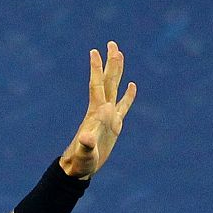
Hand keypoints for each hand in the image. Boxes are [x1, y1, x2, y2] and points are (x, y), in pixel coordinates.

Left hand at [60, 41, 136, 178]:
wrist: (79, 169)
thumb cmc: (80, 162)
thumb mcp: (85, 155)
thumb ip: (86, 146)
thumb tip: (87, 137)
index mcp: (96, 113)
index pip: (97, 85)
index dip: (96, 69)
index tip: (94, 51)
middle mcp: (102, 110)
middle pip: (108, 81)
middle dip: (111, 62)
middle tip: (112, 43)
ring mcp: (109, 117)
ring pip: (115, 88)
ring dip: (118, 72)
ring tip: (120, 54)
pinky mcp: (115, 125)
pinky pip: (124, 106)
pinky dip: (128, 96)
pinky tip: (133, 85)